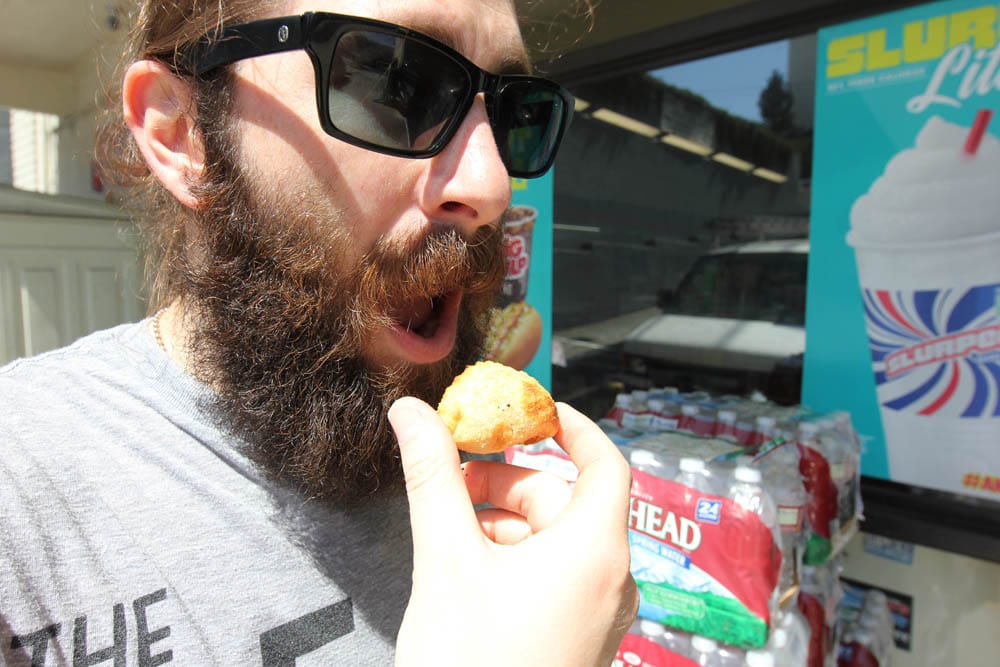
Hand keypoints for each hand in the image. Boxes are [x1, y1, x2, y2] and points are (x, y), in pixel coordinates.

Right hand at [389, 397, 637, 666]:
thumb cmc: (471, 664)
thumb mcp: (446, 560)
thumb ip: (433, 477)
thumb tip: (411, 412)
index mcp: (595, 551)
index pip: (605, 461)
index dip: (570, 425)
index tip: (529, 408)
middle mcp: (610, 580)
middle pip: (566, 500)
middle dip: (509, 480)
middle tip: (455, 480)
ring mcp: (598, 615)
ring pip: (557, 540)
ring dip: (506, 522)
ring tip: (452, 532)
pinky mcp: (579, 639)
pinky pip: (557, 577)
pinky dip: (517, 558)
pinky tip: (470, 571)